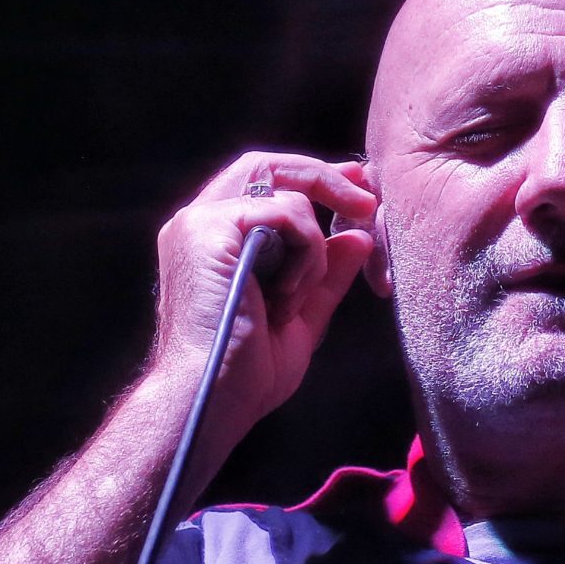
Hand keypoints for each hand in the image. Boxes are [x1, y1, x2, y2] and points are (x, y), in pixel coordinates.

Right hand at [150, 152, 375, 437]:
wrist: (211, 399)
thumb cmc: (246, 373)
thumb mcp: (300, 317)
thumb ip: (325, 275)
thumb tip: (358, 237)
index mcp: (213, 239)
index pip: (262, 181)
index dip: (313, 178)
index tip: (357, 189)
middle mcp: (197, 221)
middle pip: (267, 164)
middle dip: (325, 178)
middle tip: (366, 202)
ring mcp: (198, 222)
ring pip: (284, 191)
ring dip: (313, 245)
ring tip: (296, 298)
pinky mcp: (207, 229)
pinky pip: (284, 212)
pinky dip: (304, 252)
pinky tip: (287, 296)